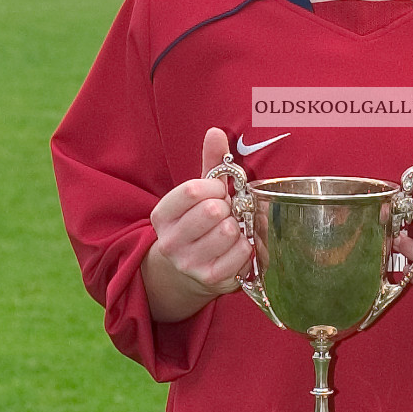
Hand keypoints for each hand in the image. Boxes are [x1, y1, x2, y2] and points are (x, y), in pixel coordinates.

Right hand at [142, 128, 253, 321]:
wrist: (189, 270)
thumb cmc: (200, 224)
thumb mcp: (201, 193)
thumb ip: (210, 163)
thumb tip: (215, 132)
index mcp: (163, 214)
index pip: (194, 190)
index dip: (216, 187)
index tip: (219, 192)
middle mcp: (170, 241)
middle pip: (213, 210)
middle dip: (228, 208)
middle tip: (227, 213)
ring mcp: (188, 263)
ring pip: (229, 231)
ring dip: (239, 227)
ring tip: (233, 229)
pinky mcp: (210, 279)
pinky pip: (242, 252)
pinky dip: (248, 246)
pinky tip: (239, 246)